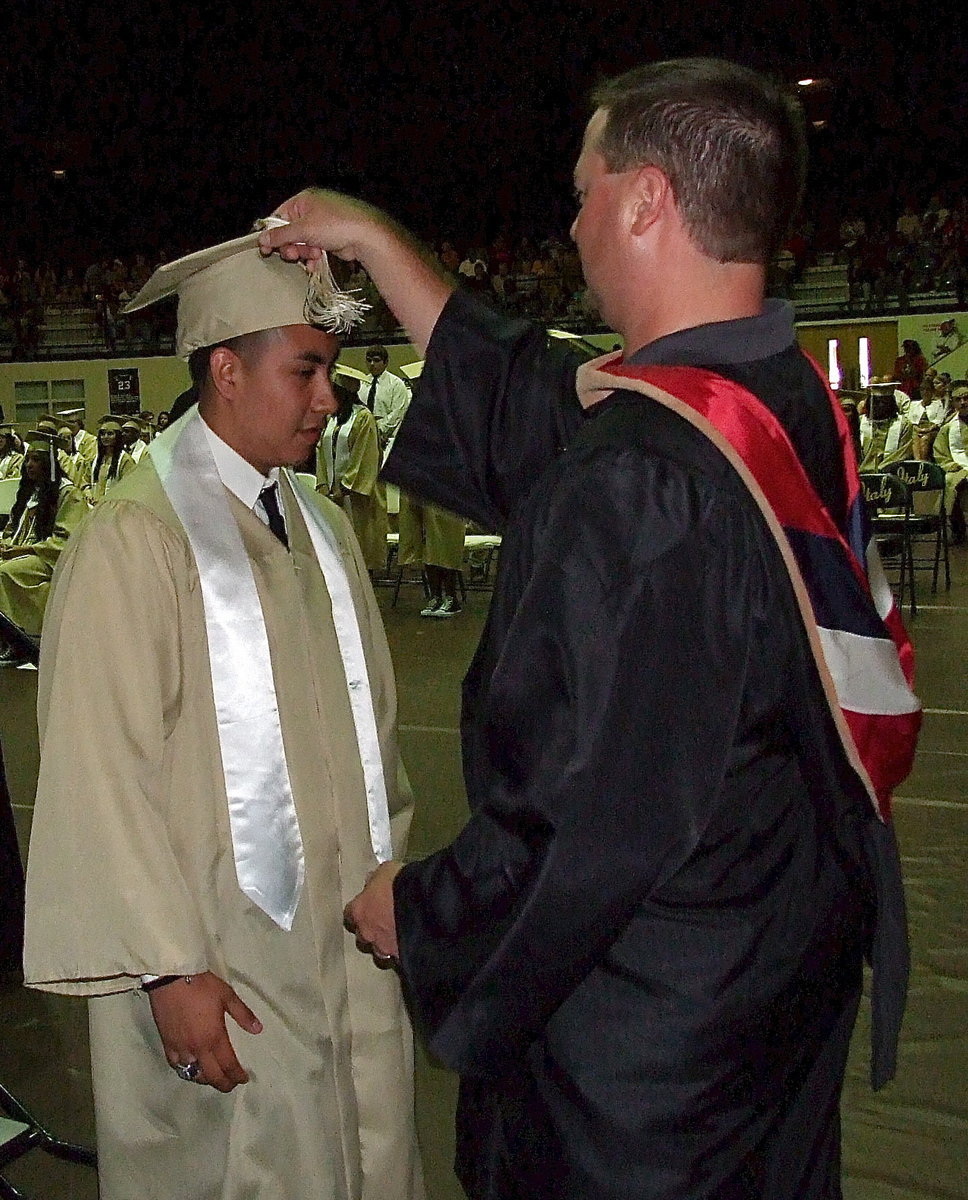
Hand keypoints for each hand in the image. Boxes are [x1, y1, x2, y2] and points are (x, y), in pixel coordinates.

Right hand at [148, 971, 262, 1092]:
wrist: (171, 978)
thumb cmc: (202, 985)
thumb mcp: (227, 996)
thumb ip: (243, 1014)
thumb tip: (258, 1030)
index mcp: (214, 1038)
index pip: (228, 1065)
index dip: (237, 1076)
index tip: (243, 1079)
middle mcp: (197, 1048)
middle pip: (211, 1076)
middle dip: (223, 1083)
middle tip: (231, 1084)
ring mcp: (180, 1048)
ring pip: (193, 1074)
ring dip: (205, 1079)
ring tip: (213, 1076)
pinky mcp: (167, 1043)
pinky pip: (176, 1065)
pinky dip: (185, 1070)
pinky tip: (190, 1068)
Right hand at [258, 188, 385, 268]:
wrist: (366, 237)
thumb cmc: (336, 225)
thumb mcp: (303, 229)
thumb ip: (280, 235)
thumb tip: (262, 239)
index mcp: (304, 200)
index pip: (279, 216)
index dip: (272, 233)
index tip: (266, 248)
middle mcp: (312, 210)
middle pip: (290, 232)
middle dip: (291, 246)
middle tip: (294, 255)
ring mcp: (322, 225)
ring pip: (302, 243)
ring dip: (304, 253)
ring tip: (313, 255)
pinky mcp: (330, 239)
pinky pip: (314, 249)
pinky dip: (313, 258)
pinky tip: (317, 263)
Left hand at [344, 861, 402, 962]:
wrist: (425, 904)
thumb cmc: (400, 884)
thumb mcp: (385, 871)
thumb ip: (376, 880)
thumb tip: (371, 882)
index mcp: (359, 911)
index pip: (350, 914)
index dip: (360, 910)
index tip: (368, 905)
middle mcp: (367, 933)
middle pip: (362, 935)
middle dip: (371, 929)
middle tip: (384, 920)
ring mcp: (383, 947)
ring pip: (380, 950)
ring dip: (386, 942)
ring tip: (399, 934)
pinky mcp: (400, 957)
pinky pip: (399, 955)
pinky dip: (403, 949)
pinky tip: (412, 941)